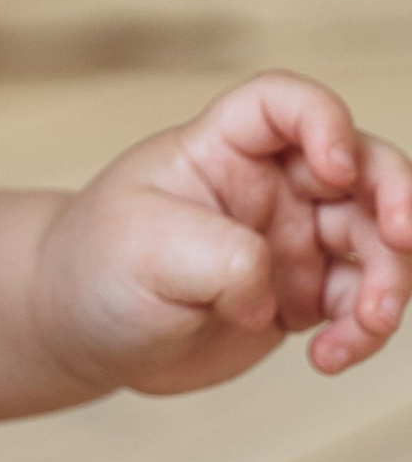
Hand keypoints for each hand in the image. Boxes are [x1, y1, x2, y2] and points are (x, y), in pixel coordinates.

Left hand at [35, 74, 411, 397]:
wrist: (82, 328)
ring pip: (377, 242)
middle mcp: (271, 185)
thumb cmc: (98, 266)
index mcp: (222, 148)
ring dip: (390, 281)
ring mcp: (294, 239)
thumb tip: (278, 290)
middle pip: (361, 168)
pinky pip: (361, 303)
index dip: (324, 122)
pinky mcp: (304, 293)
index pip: (286, 104)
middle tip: (402, 240)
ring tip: (361, 327)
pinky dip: (361, 330)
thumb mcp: (144, 250)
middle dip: (398, 199)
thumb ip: (223, 256)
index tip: (333, 169)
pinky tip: (328, 357)